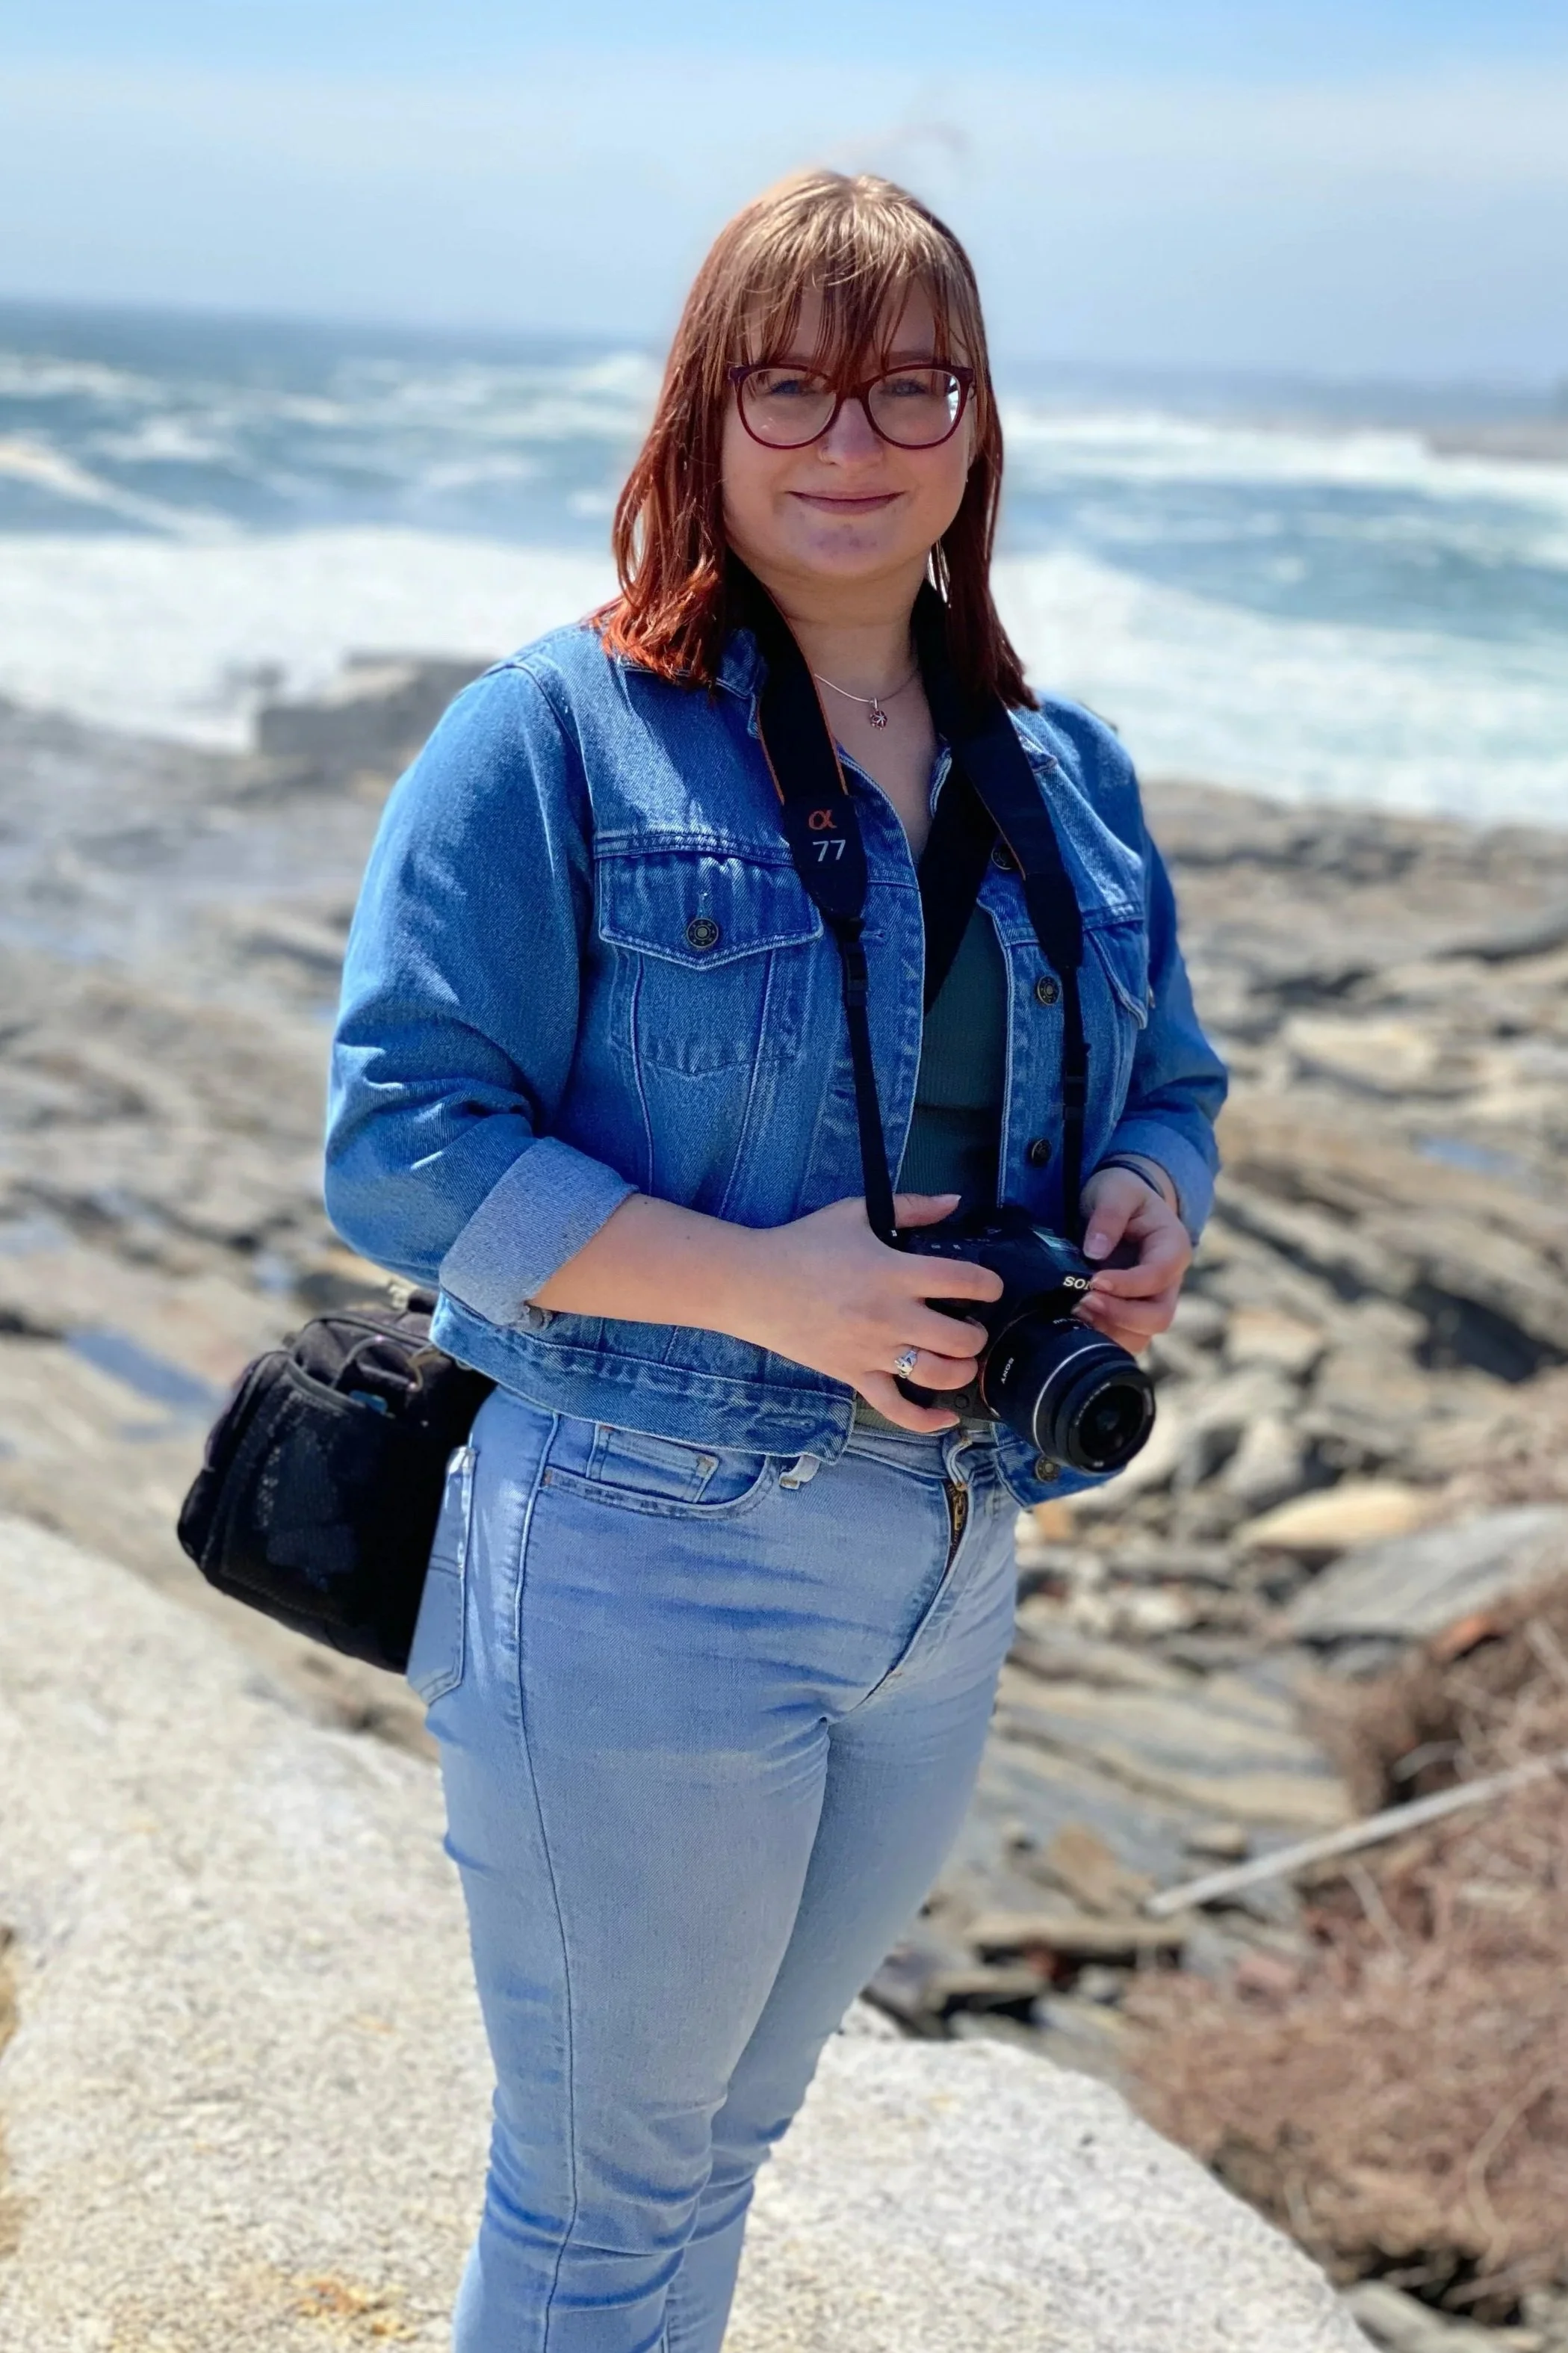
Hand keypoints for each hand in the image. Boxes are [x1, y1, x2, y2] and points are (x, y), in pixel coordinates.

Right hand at [734, 1192, 1002, 1434]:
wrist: (752, 1283)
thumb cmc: (803, 1244)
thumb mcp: (857, 1213)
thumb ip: (911, 1206)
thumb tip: (954, 1201)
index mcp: (895, 1272)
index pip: (965, 1281)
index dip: (990, 1285)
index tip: (989, 1287)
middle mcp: (891, 1316)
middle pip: (961, 1338)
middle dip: (977, 1334)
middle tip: (970, 1326)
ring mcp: (873, 1351)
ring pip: (939, 1376)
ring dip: (962, 1371)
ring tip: (960, 1360)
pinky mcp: (854, 1375)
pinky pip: (897, 1409)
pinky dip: (927, 1420)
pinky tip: (946, 1417)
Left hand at [1074, 1166, 1191, 1353]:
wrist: (1119, 1203)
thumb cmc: (1121, 1193)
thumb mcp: (1116, 1189)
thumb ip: (1109, 1214)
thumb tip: (1095, 1251)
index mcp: (1173, 1247)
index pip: (1158, 1276)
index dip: (1127, 1284)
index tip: (1094, 1280)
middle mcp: (1169, 1281)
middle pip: (1159, 1317)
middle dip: (1120, 1315)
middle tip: (1083, 1301)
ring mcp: (1152, 1301)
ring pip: (1141, 1335)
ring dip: (1108, 1330)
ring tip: (1076, 1310)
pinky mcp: (1132, 1314)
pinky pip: (1123, 1338)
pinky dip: (1101, 1336)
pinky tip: (1076, 1321)